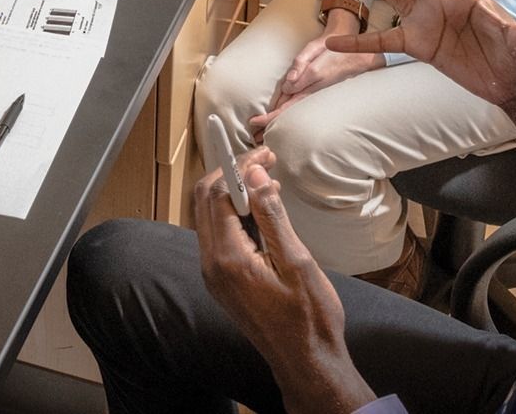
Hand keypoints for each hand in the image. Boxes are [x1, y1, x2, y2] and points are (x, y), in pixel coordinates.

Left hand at [195, 147, 375, 412]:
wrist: (307, 362)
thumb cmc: (310, 318)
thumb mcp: (297, 262)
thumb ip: (272, 216)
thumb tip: (255, 174)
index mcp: (227, 259)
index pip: (217, 195)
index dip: (238, 167)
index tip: (265, 153)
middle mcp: (211, 266)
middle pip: (206, 202)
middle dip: (232, 174)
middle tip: (265, 161)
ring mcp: (214, 276)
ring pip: (209, 217)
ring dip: (233, 193)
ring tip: (267, 180)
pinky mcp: (222, 282)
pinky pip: (218, 235)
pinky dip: (235, 214)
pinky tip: (262, 211)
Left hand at [247, 18, 382, 141]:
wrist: (352, 52)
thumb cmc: (332, 53)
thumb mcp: (314, 57)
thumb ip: (300, 71)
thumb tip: (287, 86)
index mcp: (306, 89)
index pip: (283, 108)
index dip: (268, 117)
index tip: (253, 122)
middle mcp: (308, 94)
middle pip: (285, 114)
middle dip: (270, 126)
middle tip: (254, 137)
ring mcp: (310, 93)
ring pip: (289, 110)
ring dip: (276, 121)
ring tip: (262, 132)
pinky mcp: (313, 90)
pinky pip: (296, 104)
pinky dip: (285, 111)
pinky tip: (279, 115)